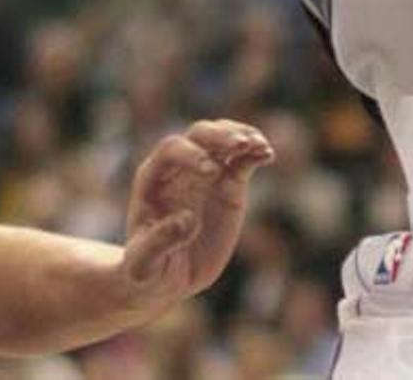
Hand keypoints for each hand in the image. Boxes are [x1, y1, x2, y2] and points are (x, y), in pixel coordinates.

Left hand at [118, 120, 272, 305]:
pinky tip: (267, 155)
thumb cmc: (148, 270)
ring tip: (260, 145)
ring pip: (223, 138)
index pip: (170, 150)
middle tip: (241, 145)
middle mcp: (179, 168)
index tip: (211, 171)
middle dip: (220, 136)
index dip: (191, 155)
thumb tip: (187, 219)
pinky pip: (242, 160)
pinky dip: (255, 153)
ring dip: (241, 136)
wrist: (168, 278)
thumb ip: (160, 242)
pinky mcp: (229, 185)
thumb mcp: (145, 263)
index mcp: (152, 179)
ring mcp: (206, 173)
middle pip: (199, 135)